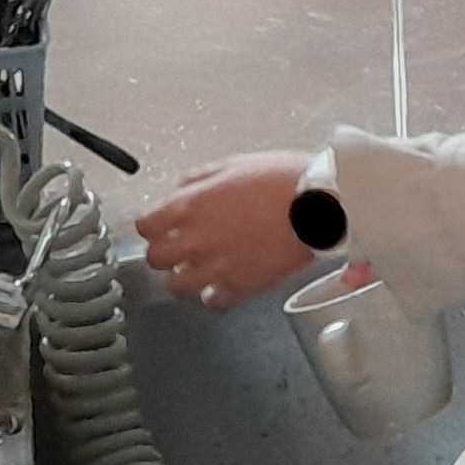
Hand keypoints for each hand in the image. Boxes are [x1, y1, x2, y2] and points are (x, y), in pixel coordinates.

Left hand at [136, 151, 321, 310]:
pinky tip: (222, 281)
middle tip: (179, 246)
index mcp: (191, 205)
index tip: (159, 226)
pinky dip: (213, 293)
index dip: (152, 225)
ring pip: (176, 285)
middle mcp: (196, 238)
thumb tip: (180, 189)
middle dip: (164, 251)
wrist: (320, 204)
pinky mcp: (239, 285)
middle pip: (155, 258)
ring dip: (183, 276)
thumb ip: (198, 179)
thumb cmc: (283, 179)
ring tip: (197, 268)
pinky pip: (211, 300)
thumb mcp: (234, 164)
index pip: (145, 225)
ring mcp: (216, 266)